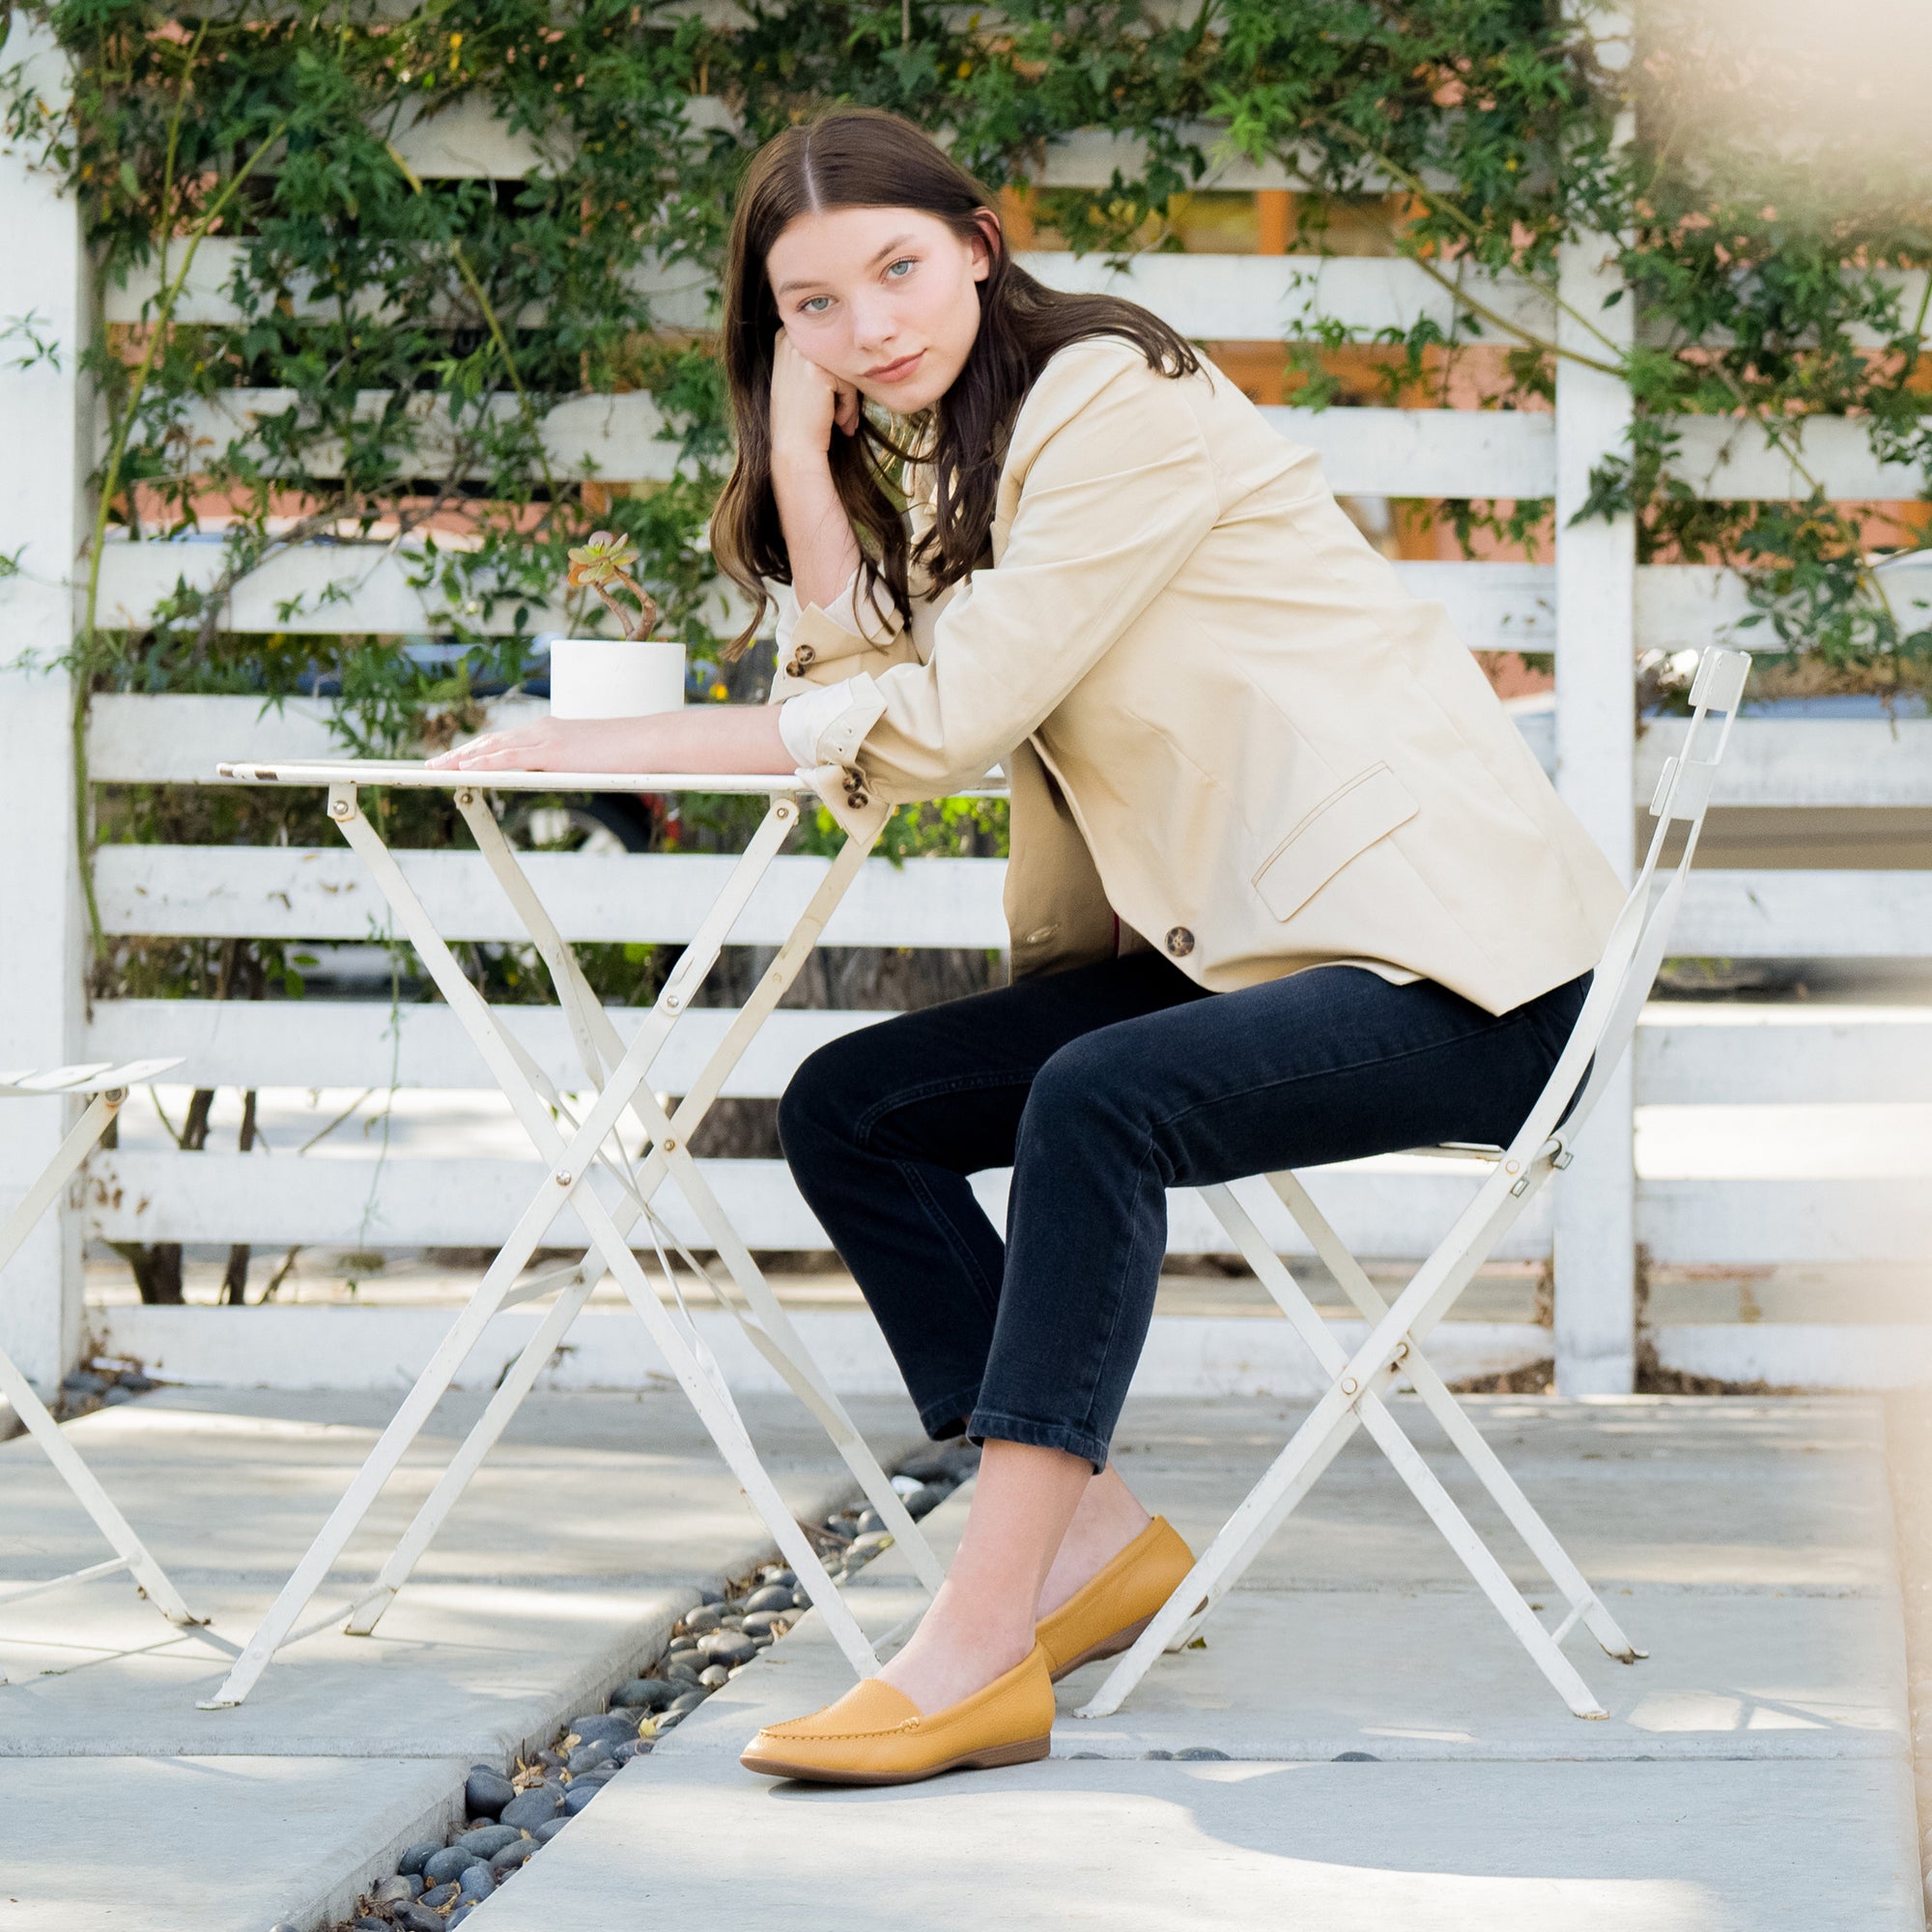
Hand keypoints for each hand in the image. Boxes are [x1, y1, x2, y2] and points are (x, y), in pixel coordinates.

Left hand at [426, 715, 656, 772]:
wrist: (646, 741)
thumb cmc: (626, 753)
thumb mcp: (590, 758)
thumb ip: (570, 765)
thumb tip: (564, 777)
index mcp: (549, 731)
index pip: (503, 741)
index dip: (476, 750)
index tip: (454, 758)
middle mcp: (541, 730)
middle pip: (490, 742)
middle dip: (458, 753)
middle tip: (432, 763)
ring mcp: (545, 738)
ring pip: (493, 748)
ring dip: (461, 758)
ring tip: (436, 767)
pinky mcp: (552, 751)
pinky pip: (510, 758)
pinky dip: (485, 763)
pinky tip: (465, 768)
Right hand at [770, 327, 859, 464]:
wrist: (794, 446)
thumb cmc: (802, 418)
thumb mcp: (802, 376)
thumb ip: (819, 356)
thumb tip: (853, 344)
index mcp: (786, 336)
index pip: (827, 347)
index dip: (834, 377)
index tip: (829, 402)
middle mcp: (790, 339)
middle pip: (836, 355)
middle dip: (843, 388)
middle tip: (843, 416)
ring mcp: (802, 353)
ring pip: (843, 369)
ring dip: (848, 398)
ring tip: (842, 421)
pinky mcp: (817, 371)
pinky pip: (848, 382)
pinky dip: (849, 405)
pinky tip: (837, 421)